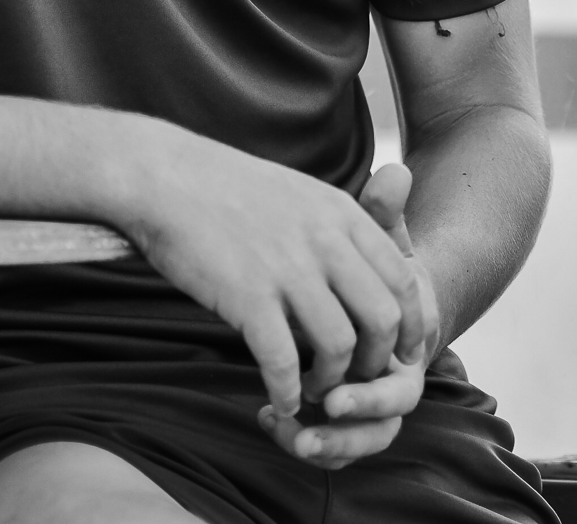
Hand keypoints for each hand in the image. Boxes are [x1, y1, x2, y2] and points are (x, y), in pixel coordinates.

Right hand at [122, 130, 429, 424]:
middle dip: (376, 361)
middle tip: (354, 378)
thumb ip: (336, 230)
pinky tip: (279, 400)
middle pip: (382, 318)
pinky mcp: (247, 294)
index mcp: (340, 213)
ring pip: (339, 346)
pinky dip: (287, 391)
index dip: (409, 326)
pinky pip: (282, 361)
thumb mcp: (300, 193)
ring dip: (331, 382)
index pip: (402, 280)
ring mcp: (286, 268)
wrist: (168, 176)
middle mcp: (323, 240)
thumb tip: (362, 275)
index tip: (400, 354)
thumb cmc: (229, 188)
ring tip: (313, 390)